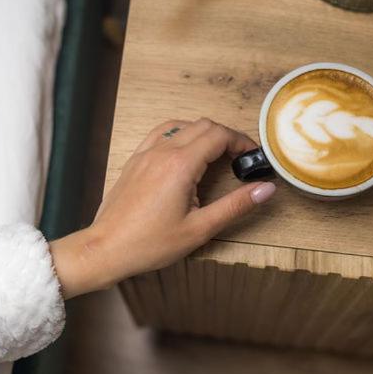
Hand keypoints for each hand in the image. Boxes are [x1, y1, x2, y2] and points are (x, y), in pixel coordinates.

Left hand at [49, 118, 276, 298]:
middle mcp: (162, 152)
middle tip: (240, 157)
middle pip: (203, 126)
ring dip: (204, 133)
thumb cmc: (150, 243)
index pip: (218, 135)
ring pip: (182, 126)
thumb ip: (235, 205)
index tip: (253, 155)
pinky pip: (161, 133)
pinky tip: (185, 151)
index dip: (241, 141)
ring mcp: (146, 153)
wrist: (107, 248)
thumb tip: (266, 189)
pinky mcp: (135, 160)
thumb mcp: (200, 229)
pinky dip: (180, 134)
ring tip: (216, 154)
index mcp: (180, 165)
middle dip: (226, 136)